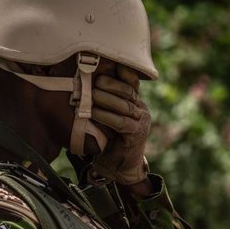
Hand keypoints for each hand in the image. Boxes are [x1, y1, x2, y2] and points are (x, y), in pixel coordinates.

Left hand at [90, 64, 150, 184]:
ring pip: (125, 106)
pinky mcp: (136, 135)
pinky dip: (107, 116)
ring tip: (92, 94)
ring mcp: (141, 123)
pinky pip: (121, 122)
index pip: (132, 83)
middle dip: (112, 84)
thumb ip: (106, 102)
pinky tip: (95, 112)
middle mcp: (142, 110)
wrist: (121, 166)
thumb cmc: (111, 139)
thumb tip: (87, 82)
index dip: (123, 72)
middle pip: (128, 91)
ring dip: (107, 99)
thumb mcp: (109, 117)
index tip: (111, 62)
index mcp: (137, 103)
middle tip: (96, 79)